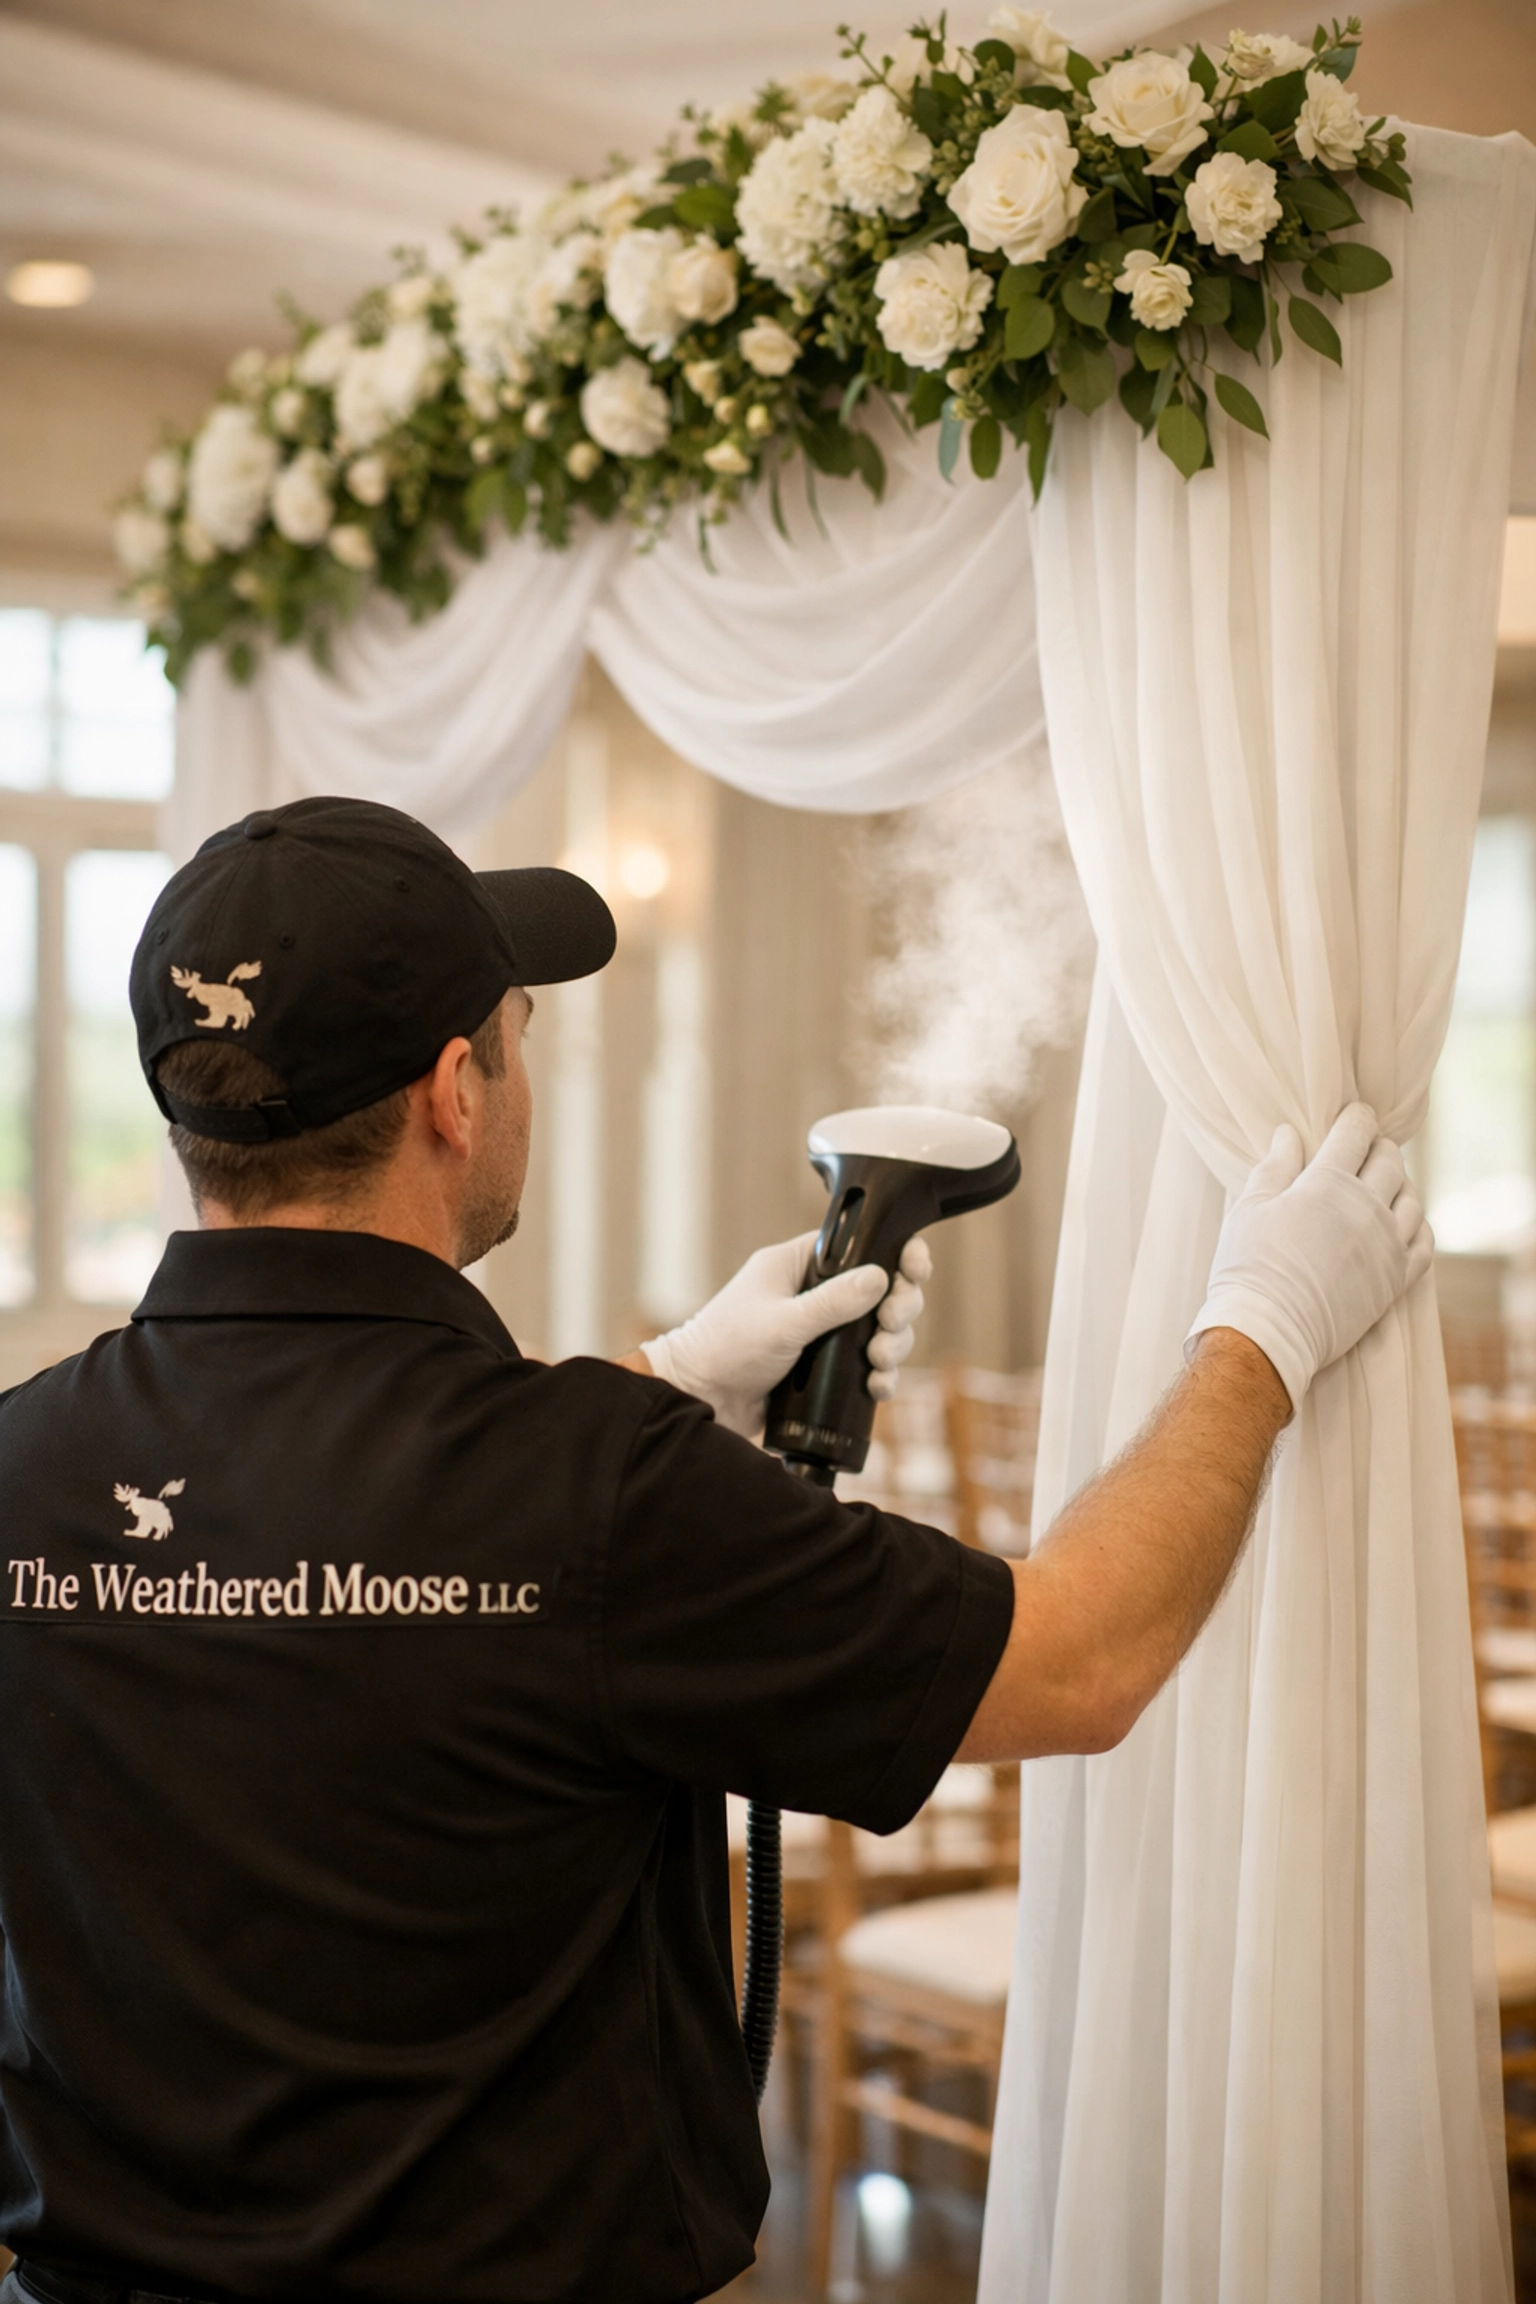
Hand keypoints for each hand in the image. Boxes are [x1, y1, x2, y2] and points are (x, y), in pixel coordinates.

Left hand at [641, 1232, 931, 1439]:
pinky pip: (867, 1364)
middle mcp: (814, 1293)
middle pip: (880, 1289)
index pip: (859, 1244)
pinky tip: (878, 1386)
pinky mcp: (825, 1367)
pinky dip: (880, 1374)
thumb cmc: (726, 1349)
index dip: (893, 1252)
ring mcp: (821, 1331)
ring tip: (880, 1362)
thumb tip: (880, 1276)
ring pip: (880, 1329)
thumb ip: (832, 1301)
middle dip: (898, 1308)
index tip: (914, 1268)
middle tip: (891, 1325)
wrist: (700, 1401)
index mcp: (798, 1265)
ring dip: (893, 1344)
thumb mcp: (783, 1322)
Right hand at [1186, 1103, 1432, 1413]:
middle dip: (1379, 1148)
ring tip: (1383, 1188)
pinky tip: (1403, 1226)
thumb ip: (1274, 1167)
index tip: (1354, 1116)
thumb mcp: (1248, 1209)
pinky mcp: (1396, 1279)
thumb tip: (1288, 1134)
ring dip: (1400, 1186)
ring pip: (1412, 1199)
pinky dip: (1418, 1227)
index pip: (1356, 1134)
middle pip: (1390, 1161)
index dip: (1357, 1119)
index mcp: (1327, 1183)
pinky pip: (1424, 1243)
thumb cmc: (1248, 1268)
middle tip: (1366, 1151)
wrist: (1268, 1331)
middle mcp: (1366, 1208)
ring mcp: (1387, 1244)